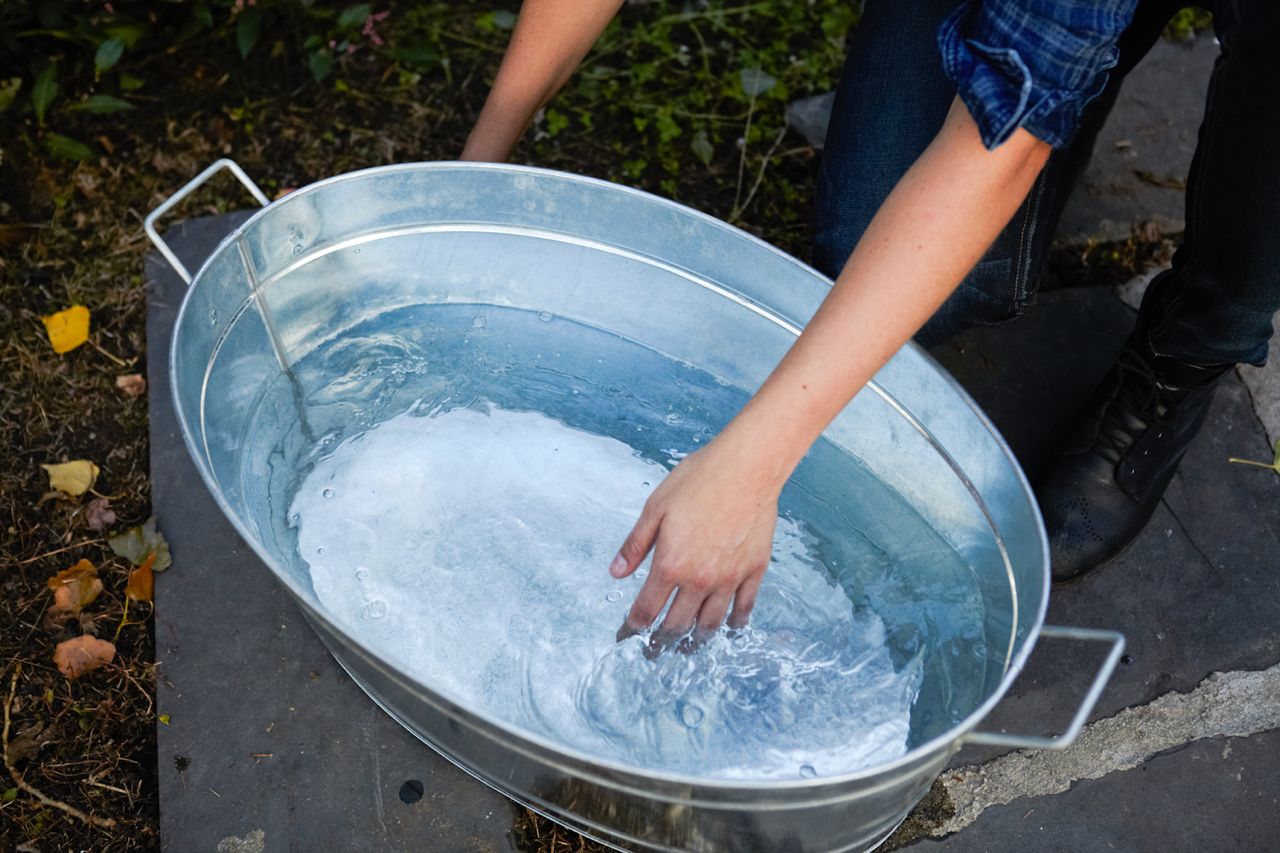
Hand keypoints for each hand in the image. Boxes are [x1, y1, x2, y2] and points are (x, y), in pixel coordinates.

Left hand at [608, 433, 782, 647]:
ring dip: (696, 639)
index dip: (633, 626)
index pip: (646, 608)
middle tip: (654, 651)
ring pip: (710, 623)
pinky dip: (734, 623)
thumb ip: (635, 544)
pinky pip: (744, 607)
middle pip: (677, 624)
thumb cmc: (698, 480)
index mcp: (670, 564)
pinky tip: (728, 628)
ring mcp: (730, 578)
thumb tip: (616, 573)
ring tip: (688, 647)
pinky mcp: (754, 570)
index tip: (626, 635)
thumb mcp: (655, 508)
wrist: (746, 467)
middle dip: (661, 641)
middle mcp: (700, 579)